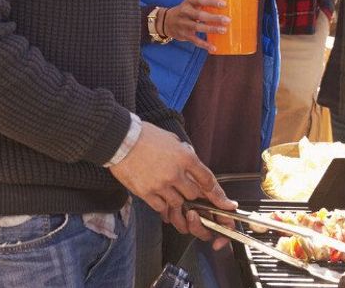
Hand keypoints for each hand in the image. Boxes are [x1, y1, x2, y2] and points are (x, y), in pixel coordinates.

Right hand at [109, 122, 237, 247]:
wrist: (121, 140)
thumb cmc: (147, 137)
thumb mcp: (174, 141)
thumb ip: (186, 155)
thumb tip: (193, 167)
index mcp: (186, 158)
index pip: (208, 180)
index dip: (216, 193)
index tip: (222, 200)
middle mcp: (176, 173)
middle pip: (193, 195)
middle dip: (193, 194)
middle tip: (186, 191)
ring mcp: (160, 185)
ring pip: (178, 203)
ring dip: (176, 199)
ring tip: (168, 191)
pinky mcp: (145, 193)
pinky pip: (161, 208)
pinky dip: (163, 206)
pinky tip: (160, 200)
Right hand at [160, 0, 229, 52]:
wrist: (166, 21)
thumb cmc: (187, 10)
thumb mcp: (192, 3)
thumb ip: (205, 4)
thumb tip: (228, 7)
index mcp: (189, 1)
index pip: (201, 0)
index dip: (212, 2)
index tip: (224, 4)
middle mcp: (185, 12)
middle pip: (200, 15)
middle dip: (214, 18)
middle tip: (228, 20)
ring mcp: (183, 24)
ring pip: (198, 27)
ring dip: (211, 29)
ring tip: (223, 30)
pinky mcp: (184, 35)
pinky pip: (195, 40)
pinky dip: (204, 45)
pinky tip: (213, 48)